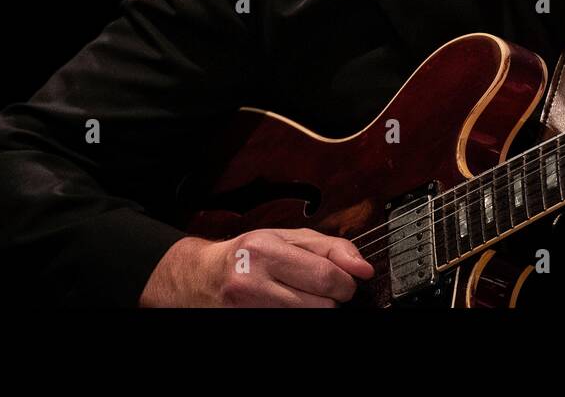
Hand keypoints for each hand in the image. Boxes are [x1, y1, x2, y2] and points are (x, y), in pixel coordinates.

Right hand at [139, 228, 374, 306]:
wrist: (200, 278)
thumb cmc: (246, 254)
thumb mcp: (286, 238)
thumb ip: (330, 249)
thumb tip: (363, 268)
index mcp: (264, 251)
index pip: (326, 276)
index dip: (345, 282)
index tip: (344, 281)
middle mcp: (252, 282)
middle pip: (321, 305)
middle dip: (332, 299)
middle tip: (321, 290)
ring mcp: (248, 310)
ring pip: (310, 320)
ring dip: (315, 310)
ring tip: (300, 297)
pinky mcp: (249, 325)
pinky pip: (292, 326)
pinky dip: (298, 318)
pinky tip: (287, 306)